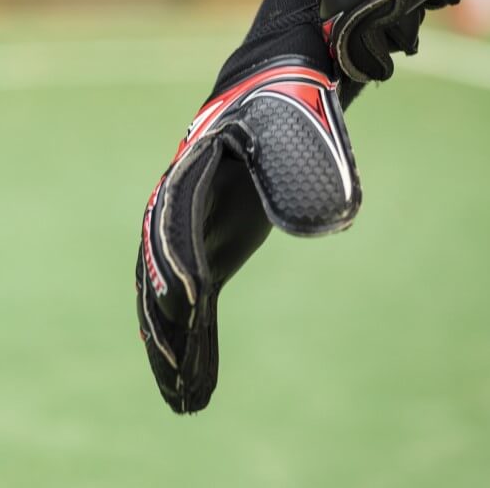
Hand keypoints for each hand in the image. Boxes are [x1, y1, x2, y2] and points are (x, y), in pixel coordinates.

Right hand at [135, 0, 361, 413]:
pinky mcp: (210, 255)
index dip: (179, 260)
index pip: (177, 220)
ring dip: (171, 349)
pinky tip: (196, 393)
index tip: (187, 300)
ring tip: (181, 400)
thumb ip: (306, 164)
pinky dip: (195, 349)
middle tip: (171, 364)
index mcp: (194, 170)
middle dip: (163, 320)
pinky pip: (195, 309)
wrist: (273, 90)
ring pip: (168, 300)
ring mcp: (190, 235)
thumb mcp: (299, 123)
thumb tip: (330, 220)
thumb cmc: (288, 101)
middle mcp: (178, 207)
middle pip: (159, 271)